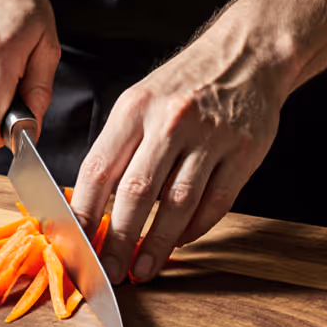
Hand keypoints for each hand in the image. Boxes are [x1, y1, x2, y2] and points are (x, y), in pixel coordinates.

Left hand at [69, 10, 291, 283]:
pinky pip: (215, 202)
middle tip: (110, 272)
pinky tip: (181, 242)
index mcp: (135, 109)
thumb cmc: (185, 85)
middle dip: (119, 241)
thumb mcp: (140, 102)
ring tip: (143, 269)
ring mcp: (210, 137)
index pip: (98, 170)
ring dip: (158, 244)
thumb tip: (91, 207)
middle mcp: (170, 121)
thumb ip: (118, 150)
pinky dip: (195, 229)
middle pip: (136, 193)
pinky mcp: (244, 151)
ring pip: (177, 204)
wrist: (248, 54)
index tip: (78, 245)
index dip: (84, 214)